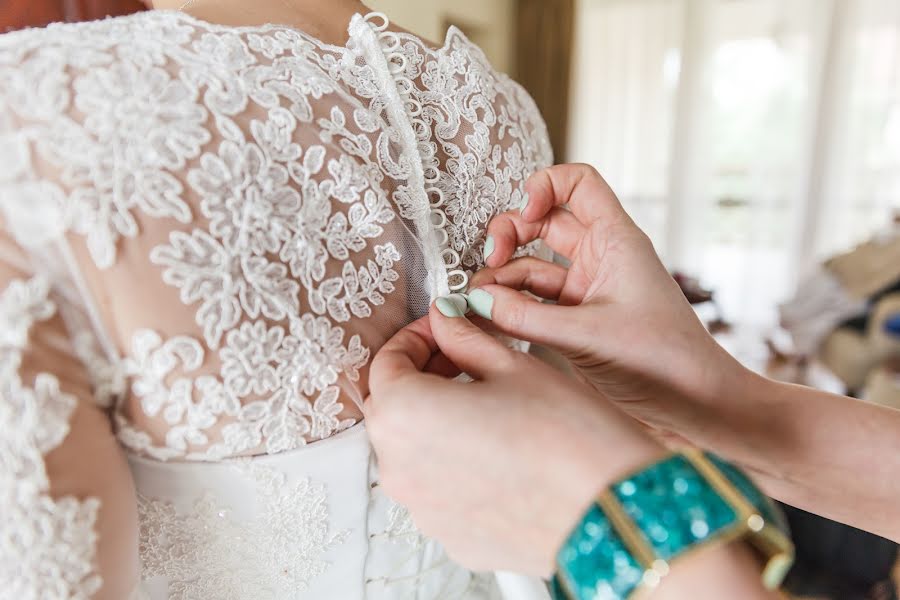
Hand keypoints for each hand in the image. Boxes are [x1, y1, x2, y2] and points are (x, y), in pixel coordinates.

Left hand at [365, 299, 665, 575]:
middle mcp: (400, 469)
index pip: (386, 363)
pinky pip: (440, 489)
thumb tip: (445, 320)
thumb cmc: (568, 437)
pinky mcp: (452, 535)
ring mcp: (424, 509)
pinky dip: (456, 463)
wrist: (612, 511)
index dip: (417, 337)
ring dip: (438, 420)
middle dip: (424, 377)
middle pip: (394, 409)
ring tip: (487, 403)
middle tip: (464, 358)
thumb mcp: (513, 367)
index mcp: (405, 416)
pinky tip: (499, 448)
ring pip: (415, 451)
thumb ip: (464, 339)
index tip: (444, 328)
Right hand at [471, 163, 751, 439]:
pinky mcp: (575, 318)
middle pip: (543, 222)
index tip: (524, 215)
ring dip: (503, 278)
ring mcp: (585, 288)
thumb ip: (525, 317)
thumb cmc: (663, 359)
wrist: (693, 404)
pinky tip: (490, 319)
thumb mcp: (587, 335)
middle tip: (490, 260)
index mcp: (615, 240)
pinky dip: (510, 307)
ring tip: (480, 302)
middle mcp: (599, 257)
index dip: (544, 186)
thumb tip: (476, 300)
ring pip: (531, 265)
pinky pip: (533, 300)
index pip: (578, 183)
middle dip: (510, 234)